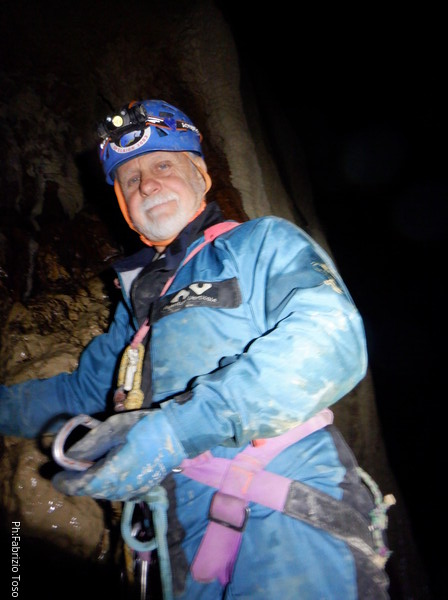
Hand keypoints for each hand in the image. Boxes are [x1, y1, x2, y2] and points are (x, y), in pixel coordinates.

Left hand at [52, 409, 185, 500]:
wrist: (178, 434)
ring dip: (96, 479)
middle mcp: (121, 490)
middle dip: (81, 479)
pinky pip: (119, 490)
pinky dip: (111, 481)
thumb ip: (88, 445)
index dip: (64, 482)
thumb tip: (68, 458)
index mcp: (111, 475)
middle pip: (91, 490)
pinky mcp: (143, 489)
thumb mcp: (112, 429)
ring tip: (98, 460)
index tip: (57, 474)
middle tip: (78, 460)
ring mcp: (134, 492)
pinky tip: (116, 464)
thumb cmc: (144, 427)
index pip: (78, 487)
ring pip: (105, 491)